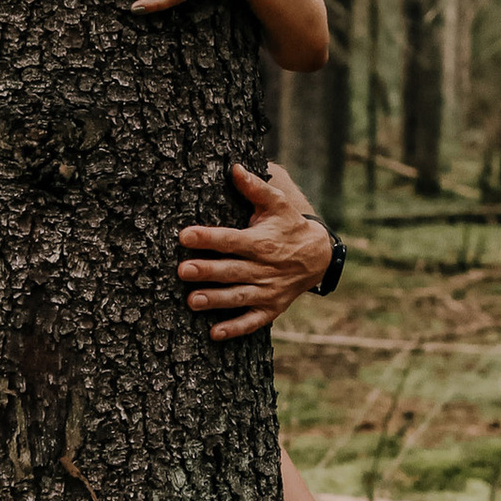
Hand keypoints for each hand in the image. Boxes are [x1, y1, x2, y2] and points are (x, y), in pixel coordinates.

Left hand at [175, 159, 332, 341]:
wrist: (318, 256)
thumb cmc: (290, 225)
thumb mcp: (277, 204)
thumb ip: (255, 188)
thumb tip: (234, 167)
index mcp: (262, 242)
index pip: (231, 240)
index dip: (208, 238)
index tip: (185, 235)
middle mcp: (264, 268)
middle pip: (231, 270)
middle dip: (207, 271)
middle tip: (182, 271)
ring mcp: (267, 290)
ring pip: (238, 296)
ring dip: (216, 300)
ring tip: (192, 301)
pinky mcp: (270, 308)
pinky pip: (252, 321)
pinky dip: (235, 328)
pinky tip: (214, 333)